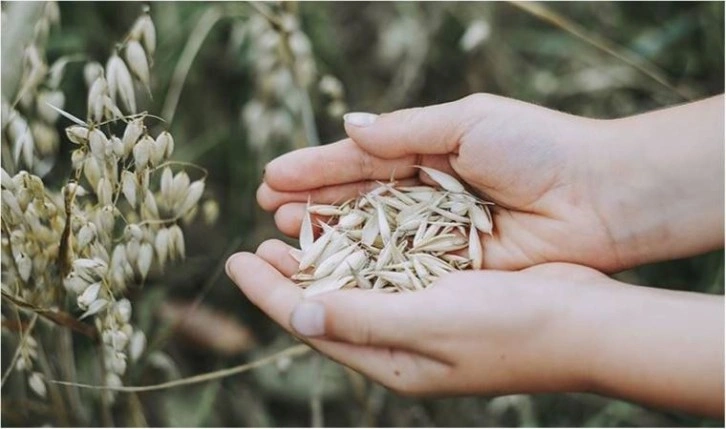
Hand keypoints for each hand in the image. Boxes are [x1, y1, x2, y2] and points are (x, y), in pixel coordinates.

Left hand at [226, 240, 723, 416]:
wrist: (585, 323)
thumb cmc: (510, 328)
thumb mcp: (428, 323)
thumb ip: (362, 317)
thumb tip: (297, 313)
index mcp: (391, 360)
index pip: (312, 323)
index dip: (269, 293)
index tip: (234, 261)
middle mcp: (400, 343)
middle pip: (327, 306)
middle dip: (287, 276)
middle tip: (254, 245)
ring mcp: (424, 319)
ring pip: (356, 287)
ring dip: (321, 259)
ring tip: (290, 231)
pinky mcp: (446, 293)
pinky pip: (389, 272)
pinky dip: (362, 251)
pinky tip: (351, 229)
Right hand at [258, 94, 722, 271]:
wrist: (600, 197)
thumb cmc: (537, 148)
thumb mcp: (467, 122)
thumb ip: (405, 130)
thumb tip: (348, 127)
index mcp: (429, 151)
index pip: (360, 159)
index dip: (317, 168)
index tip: (273, 175)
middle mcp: (426, 194)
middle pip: (358, 199)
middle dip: (313, 201)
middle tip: (268, 208)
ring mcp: (437, 233)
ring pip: (371, 235)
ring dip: (329, 233)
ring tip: (286, 232)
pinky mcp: (452, 267)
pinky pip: (399, 267)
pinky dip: (365, 265)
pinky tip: (330, 264)